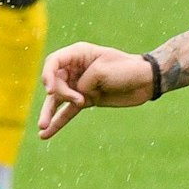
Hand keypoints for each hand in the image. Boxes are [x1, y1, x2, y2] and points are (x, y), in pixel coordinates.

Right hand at [39, 42, 155, 137]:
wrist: (146, 81)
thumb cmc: (126, 69)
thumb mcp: (102, 71)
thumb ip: (83, 83)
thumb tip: (76, 98)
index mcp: (79, 54)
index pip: (53, 62)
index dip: (48, 75)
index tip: (50, 89)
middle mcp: (75, 69)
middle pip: (55, 82)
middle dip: (61, 93)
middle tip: (79, 101)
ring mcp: (79, 86)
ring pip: (58, 100)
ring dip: (48, 113)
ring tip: (41, 127)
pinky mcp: (86, 100)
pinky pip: (67, 112)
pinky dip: (58, 123)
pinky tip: (45, 134)